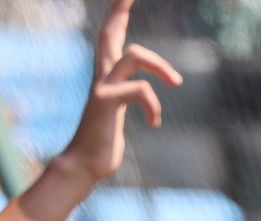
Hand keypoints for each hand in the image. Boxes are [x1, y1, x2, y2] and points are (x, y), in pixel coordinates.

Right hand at [60, 0, 182, 181]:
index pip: (110, 38)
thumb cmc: (101, 144)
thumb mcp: (117, 116)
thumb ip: (126, 100)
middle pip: (110, 33)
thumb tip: (136, 97)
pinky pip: (140, 90)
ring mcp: (103, 87)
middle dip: (120, 11)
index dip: (117, 15)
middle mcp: (102, 76)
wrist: (83, 165)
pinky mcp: (107, 102)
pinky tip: (154, 123)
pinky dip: (154, 106)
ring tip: (177, 82)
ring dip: (161, 66)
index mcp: (106, 77)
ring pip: (135, 54)